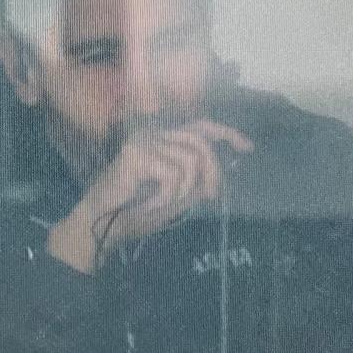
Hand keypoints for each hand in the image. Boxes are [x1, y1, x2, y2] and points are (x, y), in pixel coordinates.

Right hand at [47, 120, 252, 272]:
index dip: (228, 134)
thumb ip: (196, 183)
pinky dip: (166, 196)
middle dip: (211, 173)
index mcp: (164, 140)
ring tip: (162, 202)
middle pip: (201, 144)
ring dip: (182, 191)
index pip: (202, 127)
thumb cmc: (135, 212)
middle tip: (205, 197)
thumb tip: (217, 180)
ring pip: (190, 161)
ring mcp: (144, 140)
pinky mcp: (137, 153)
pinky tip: (149, 203)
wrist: (104, 226)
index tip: (248, 148)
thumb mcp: (176, 197)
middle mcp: (154, 133)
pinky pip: (173, 175)